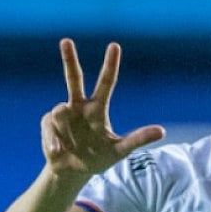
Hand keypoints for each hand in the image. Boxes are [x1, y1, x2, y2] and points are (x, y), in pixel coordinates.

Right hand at [41, 39, 164, 177]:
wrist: (73, 171)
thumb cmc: (99, 158)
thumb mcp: (120, 151)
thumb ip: (138, 139)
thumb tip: (162, 131)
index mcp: (98, 109)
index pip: (106, 83)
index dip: (110, 65)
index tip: (114, 46)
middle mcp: (79, 106)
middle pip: (74, 78)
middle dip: (69, 59)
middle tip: (66, 40)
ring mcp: (62, 114)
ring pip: (59, 110)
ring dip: (64, 131)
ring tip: (70, 147)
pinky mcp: (48, 124)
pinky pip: (50, 129)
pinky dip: (54, 142)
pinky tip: (58, 151)